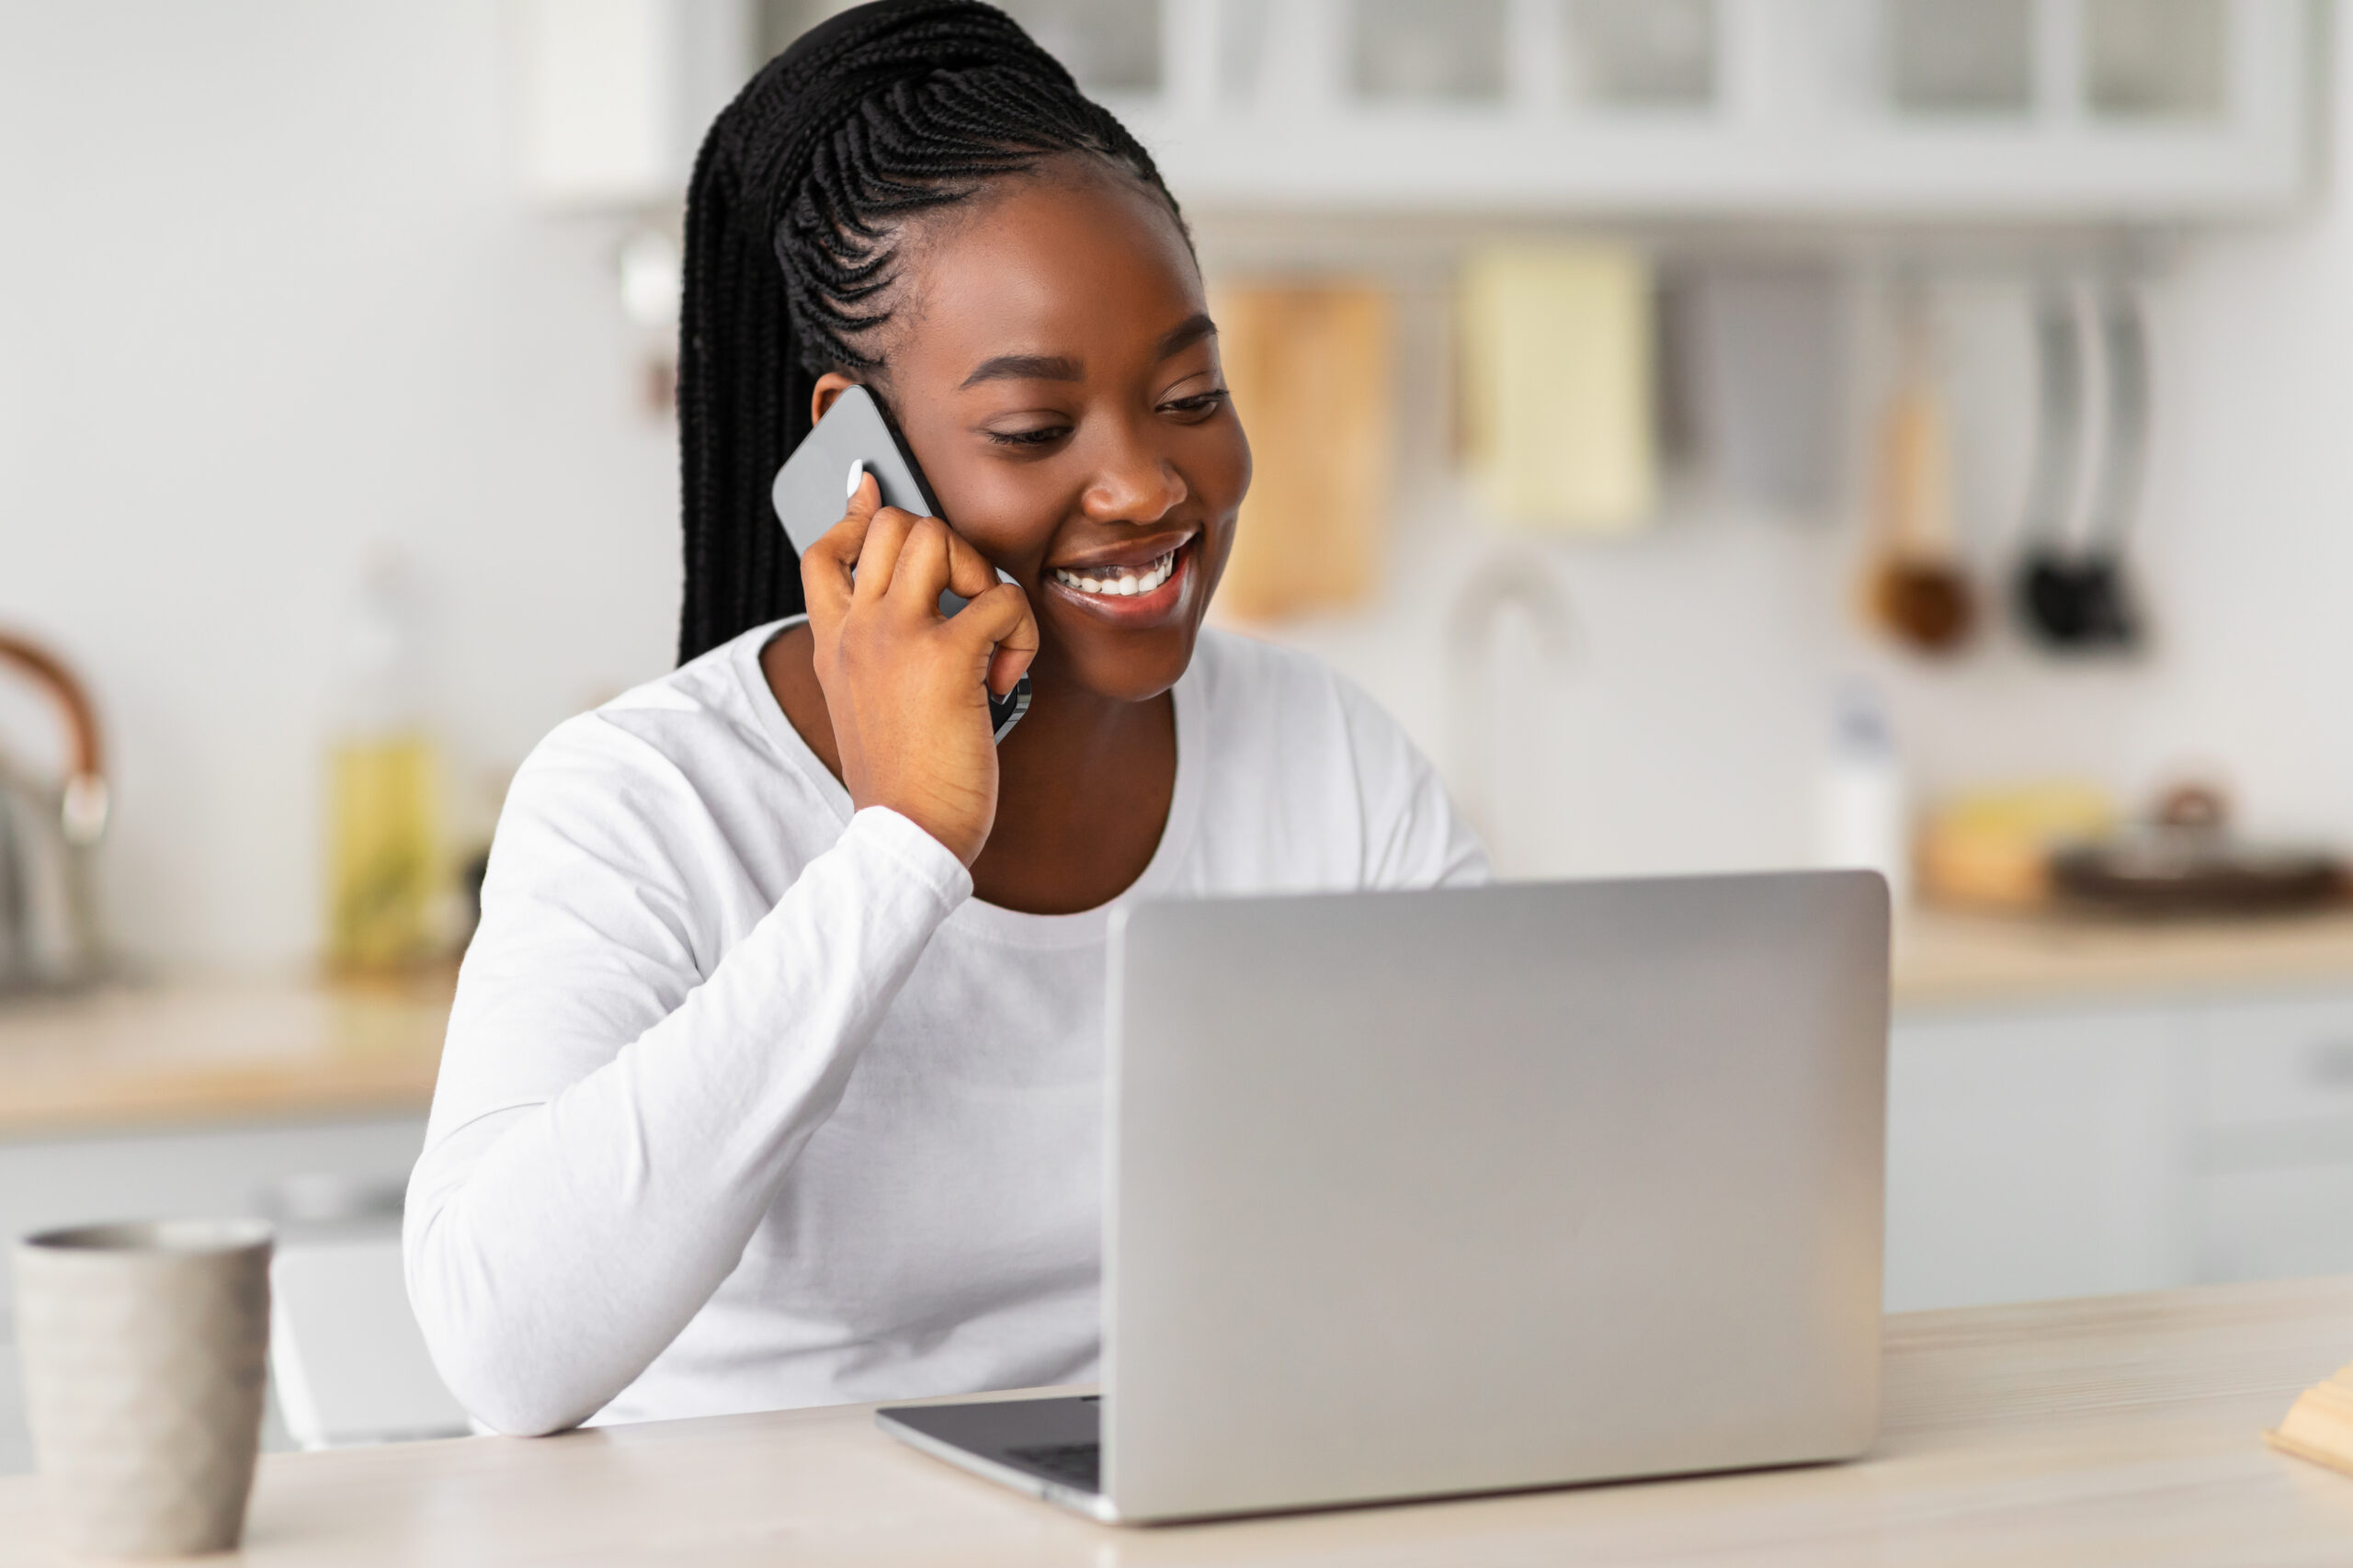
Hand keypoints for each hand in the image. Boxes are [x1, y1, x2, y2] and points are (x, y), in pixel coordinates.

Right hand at [800, 473, 1039, 865]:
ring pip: (938, 537)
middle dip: (947, 548)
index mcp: (835, 642)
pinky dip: (1022, 631)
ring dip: (981, 574)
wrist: (905, 837)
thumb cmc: (903, 779)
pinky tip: (1007, 677)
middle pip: (893, 524)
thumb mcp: (870, 704)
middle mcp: (857, 629)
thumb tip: (921, 615)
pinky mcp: (947, 659)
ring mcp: (897, 639)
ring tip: (987, 633)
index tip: (892, 522)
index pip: (824, 549)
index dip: (863, 519)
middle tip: (965, 607)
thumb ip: (879, 651)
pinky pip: (1002, 600)